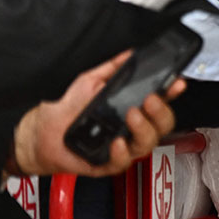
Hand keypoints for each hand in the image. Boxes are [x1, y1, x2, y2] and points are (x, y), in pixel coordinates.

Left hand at [12, 52, 182, 175]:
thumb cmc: (67, 109)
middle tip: (150, 100)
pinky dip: (122, 152)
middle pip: (162, 125)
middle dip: (161, 112)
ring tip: (132, 116)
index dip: (172, 93)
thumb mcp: (90, 81)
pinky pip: (123, 162)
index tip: (176, 83)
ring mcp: (122, 147)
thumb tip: (130, 54)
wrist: (41, 133)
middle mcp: (132, 129)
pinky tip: (117, 142)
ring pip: (147, 144)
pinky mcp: (107, 163)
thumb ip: (112, 68)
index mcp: (132, 108)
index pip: (161, 101)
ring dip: (144, 129)